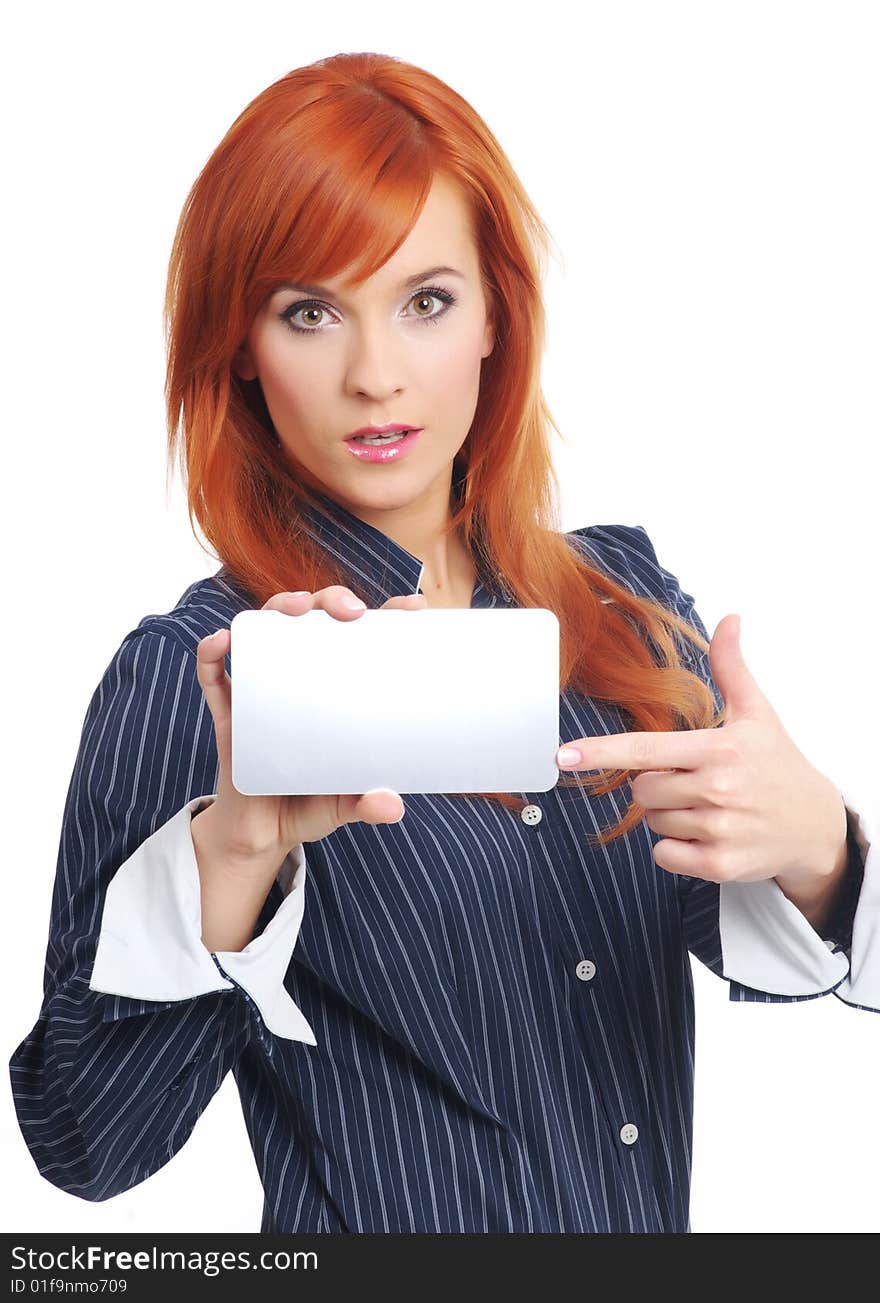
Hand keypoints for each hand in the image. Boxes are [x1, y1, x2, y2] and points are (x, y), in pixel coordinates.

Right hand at [195, 585, 426, 866]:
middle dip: (330, 600)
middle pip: (312, 620)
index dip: (386, 616)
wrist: (264, 834)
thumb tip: (393, 809)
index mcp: (335, 692)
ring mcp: (262, 691)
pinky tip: (221, 642)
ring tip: (294, 609)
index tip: (413, 608)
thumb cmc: (312, 804)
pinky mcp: (230, 714)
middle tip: (351, 611)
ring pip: (265, 632)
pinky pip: (214, 676)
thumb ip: (366, 803)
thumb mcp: (345, 803)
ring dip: (278, 608)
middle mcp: (299, 681)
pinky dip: (212, 654)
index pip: (362, 640)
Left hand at [556, 615, 846, 884]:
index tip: (563, 756)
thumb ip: (732, 667)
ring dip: (669, 816)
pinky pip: (664, 855)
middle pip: (641, 790)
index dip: (601, 752)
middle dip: (656, 785)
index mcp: (719, 750)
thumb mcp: (757, 713)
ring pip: (652, 822)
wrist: (815, 825)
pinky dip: (676, 848)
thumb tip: (729, 620)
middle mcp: (718, 789)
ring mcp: (719, 829)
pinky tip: (707, 835)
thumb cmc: (778, 765)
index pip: (646, 750)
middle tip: (693, 781)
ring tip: (709, 807)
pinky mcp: (720, 865)